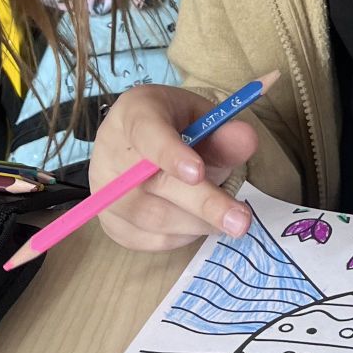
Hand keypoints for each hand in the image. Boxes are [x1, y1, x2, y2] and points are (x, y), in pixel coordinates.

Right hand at [87, 82, 260, 251]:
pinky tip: (198, 220)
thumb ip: (223, 133)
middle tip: (240, 221)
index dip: (170, 153)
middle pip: (155, 184)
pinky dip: (183, 235)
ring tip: (228, 216)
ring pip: (155, 218)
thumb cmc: (177, 127)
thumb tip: (247, 139)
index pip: (147, 133)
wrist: (143, 143)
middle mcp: (110, 151)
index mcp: (134, 113)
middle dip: (203, 204)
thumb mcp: (202, 119)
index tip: (197, 173)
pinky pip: (151, 239)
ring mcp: (104, 192)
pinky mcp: (111, 224)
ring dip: (200, 222)